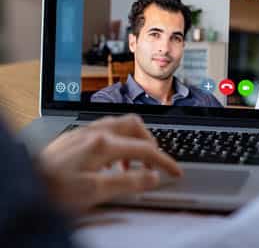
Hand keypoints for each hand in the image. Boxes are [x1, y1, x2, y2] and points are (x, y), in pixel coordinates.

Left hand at [38, 114, 181, 214]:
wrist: (24, 183)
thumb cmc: (54, 190)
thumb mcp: (95, 192)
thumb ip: (128, 181)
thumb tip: (153, 176)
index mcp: (104, 144)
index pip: (145, 149)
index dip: (164, 162)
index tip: (175, 172)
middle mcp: (96, 131)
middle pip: (136, 125)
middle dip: (150, 143)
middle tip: (154, 163)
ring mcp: (85, 131)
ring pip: (121, 124)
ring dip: (133, 141)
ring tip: (132, 165)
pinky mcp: (77, 135)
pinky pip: (107, 129)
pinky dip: (118, 141)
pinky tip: (111, 159)